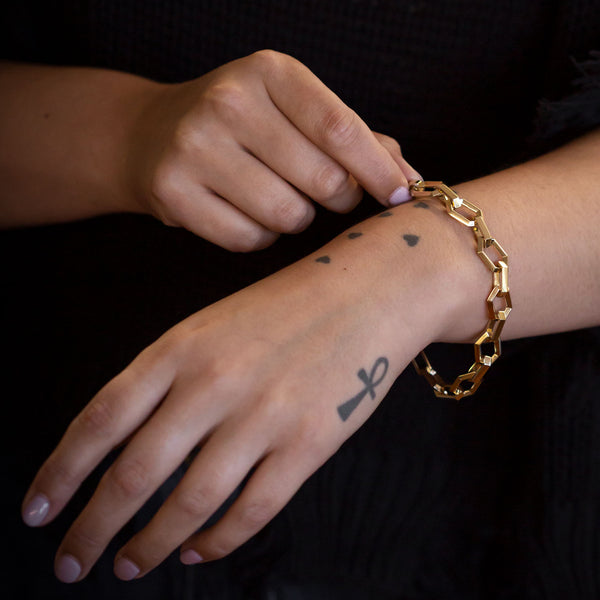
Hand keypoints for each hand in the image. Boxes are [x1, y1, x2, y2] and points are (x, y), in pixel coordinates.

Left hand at [21, 207, 446, 582]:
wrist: (367, 292)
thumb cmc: (286, 307)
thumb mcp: (212, 325)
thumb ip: (168, 377)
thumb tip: (125, 444)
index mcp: (182, 347)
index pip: (101, 418)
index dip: (61, 471)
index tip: (38, 511)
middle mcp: (214, 383)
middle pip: (135, 472)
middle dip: (93, 527)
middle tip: (71, 562)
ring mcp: (263, 416)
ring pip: (190, 502)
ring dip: (150, 544)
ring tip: (129, 565)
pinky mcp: (308, 444)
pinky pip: (251, 510)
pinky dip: (217, 541)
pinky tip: (197, 551)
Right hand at [129, 50, 419, 250]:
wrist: (151, 135)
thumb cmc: (242, 125)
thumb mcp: (292, 110)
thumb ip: (351, 137)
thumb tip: (408, 177)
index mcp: (269, 73)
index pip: (339, 127)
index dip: (377, 169)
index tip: (400, 195)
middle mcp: (228, 104)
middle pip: (322, 180)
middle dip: (336, 196)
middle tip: (322, 188)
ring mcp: (194, 148)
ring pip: (288, 215)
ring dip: (295, 217)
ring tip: (274, 194)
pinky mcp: (173, 193)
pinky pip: (249, 239)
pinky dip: (260, 235)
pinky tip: (244, 211)